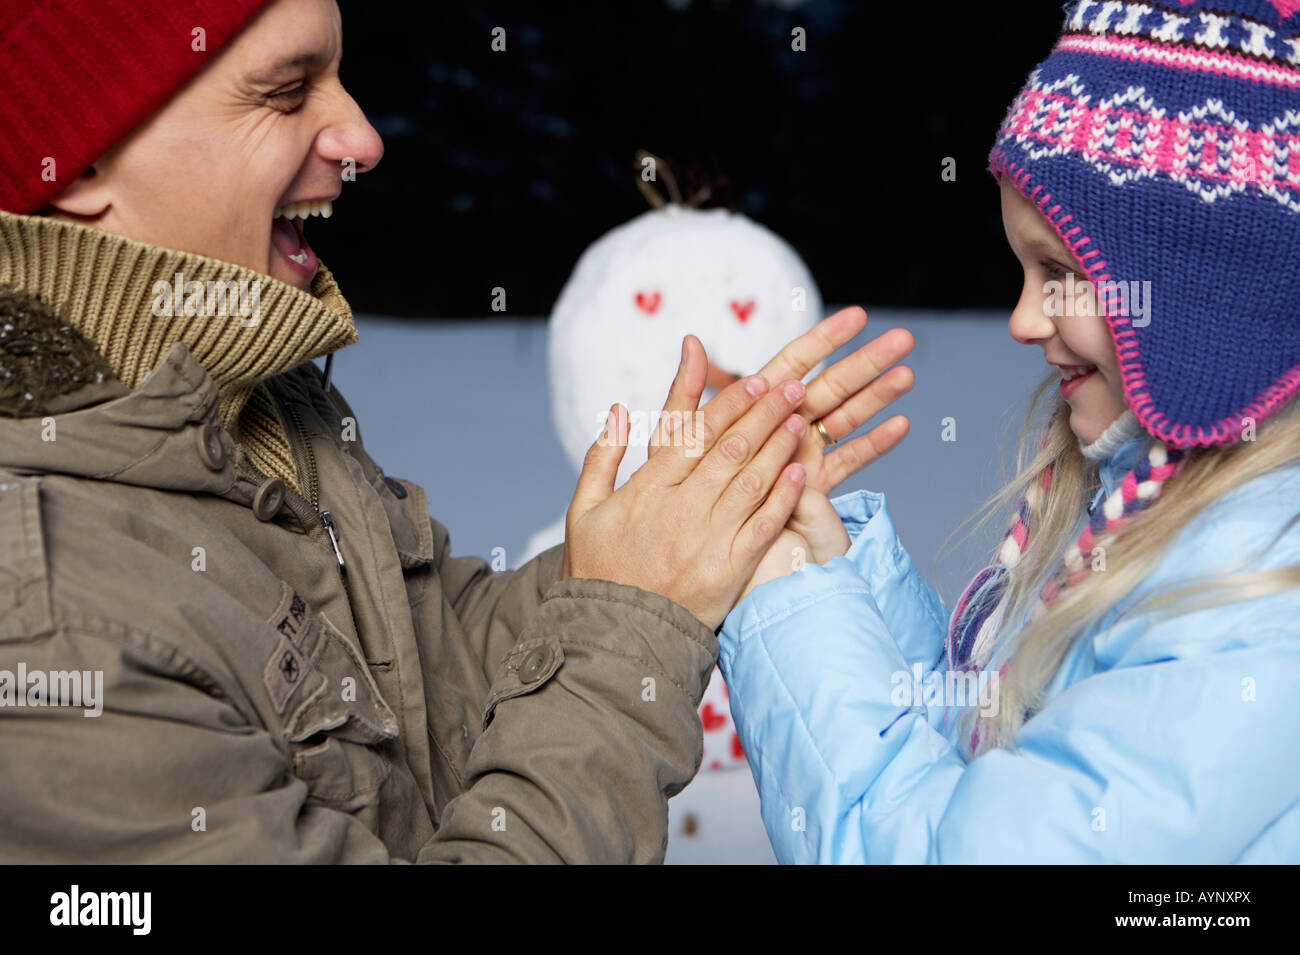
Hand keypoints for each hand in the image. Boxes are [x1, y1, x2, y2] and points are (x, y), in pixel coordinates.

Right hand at [561, 371, 811, 630]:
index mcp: (646, 490)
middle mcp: (680, 509)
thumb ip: (602, 456)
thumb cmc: (596, 569)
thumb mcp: (582, 509)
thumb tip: (616, 409)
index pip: (696, 434)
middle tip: (793, 386)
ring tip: (801, 418)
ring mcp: (707, 541)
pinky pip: (762, 526)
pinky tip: (799, 471)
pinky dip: (783, 497)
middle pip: (732, 450)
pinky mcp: (728, 571)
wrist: (613, 635)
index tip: (755, 380)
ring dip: (779, 446)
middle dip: (766, 413)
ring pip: (751, 482)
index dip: (730, 404)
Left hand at [645, 306, 910, 605]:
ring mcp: (799, 460)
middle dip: (865, 362)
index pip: (794, 365)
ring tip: (908, 375)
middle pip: (829, 388)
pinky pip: (845, 465)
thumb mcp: (677, 446)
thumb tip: (691, 341)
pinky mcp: (812, 493)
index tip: (858, 314)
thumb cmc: (676, 507)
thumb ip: (688, 397)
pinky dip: (872, 446)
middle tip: (903, 338)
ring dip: (877, 398)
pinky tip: (901, 426)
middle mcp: (779, 431)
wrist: (692, 569)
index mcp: (751, 412)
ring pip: (844, 421)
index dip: (825, 338)